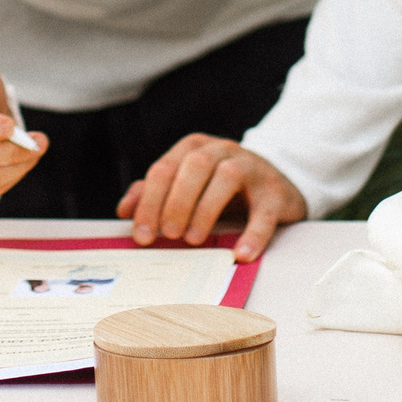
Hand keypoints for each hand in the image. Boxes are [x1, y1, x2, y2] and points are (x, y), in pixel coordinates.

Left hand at [120, 135, 302, 262]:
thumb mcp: (188, 185)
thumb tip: (125, 210)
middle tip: (167, 234)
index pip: (165, 169)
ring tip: (192, 240)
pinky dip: (253, 234)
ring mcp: (251, 168)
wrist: (277, 185)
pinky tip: (241, 254)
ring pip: (226, 177)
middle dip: (176, 201)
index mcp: (194, 148)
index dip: (150, 202)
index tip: (142, 235)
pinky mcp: (275, 192)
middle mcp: (222, 150)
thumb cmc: (222, 188)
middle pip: (194, 166)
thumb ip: (156, 193)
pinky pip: (265, 211)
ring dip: (205, 209)